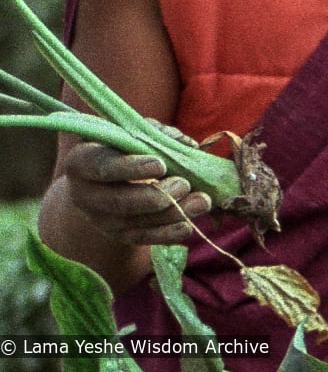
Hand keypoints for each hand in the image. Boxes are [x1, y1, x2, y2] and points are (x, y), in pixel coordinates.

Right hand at [63, 142, 211, 244]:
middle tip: (185, 185)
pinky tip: (188, 226)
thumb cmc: (119, 146)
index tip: (160, 165)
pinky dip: (166, 234)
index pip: (104, 167)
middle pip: (120, 201)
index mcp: (82, 161)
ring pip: (134, 223)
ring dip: (171, 215)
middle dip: (156, 196)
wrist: (98, 178)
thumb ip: (157, 135)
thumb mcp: (131, 133)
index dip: (132, 168)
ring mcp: (99, 219)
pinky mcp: (115, 235)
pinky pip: (141, 239)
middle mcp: (84, 194)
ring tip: (201, 202)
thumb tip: (187, 145)